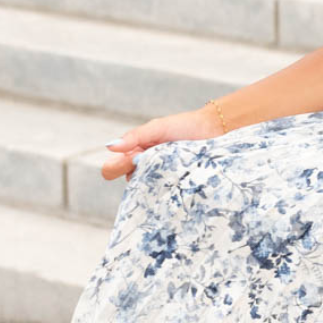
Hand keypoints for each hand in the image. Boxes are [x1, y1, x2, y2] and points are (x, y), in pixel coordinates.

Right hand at [101, 104, 223, 180]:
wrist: (213, 130)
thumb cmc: (183, 126)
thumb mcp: (157, 128)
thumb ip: (135, 137)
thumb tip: (109, 146)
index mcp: (134, 153)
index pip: (112, 168)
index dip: (116, 168)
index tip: (131, 161)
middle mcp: (144, 168)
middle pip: (127, 181)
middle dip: (134, 175)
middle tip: (152, 163)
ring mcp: (160, 179)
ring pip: (144, 190)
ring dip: (151, 184)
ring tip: (169, 170)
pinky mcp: (175, 187)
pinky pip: (163, 196)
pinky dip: (165, 192)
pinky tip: (174, 184)